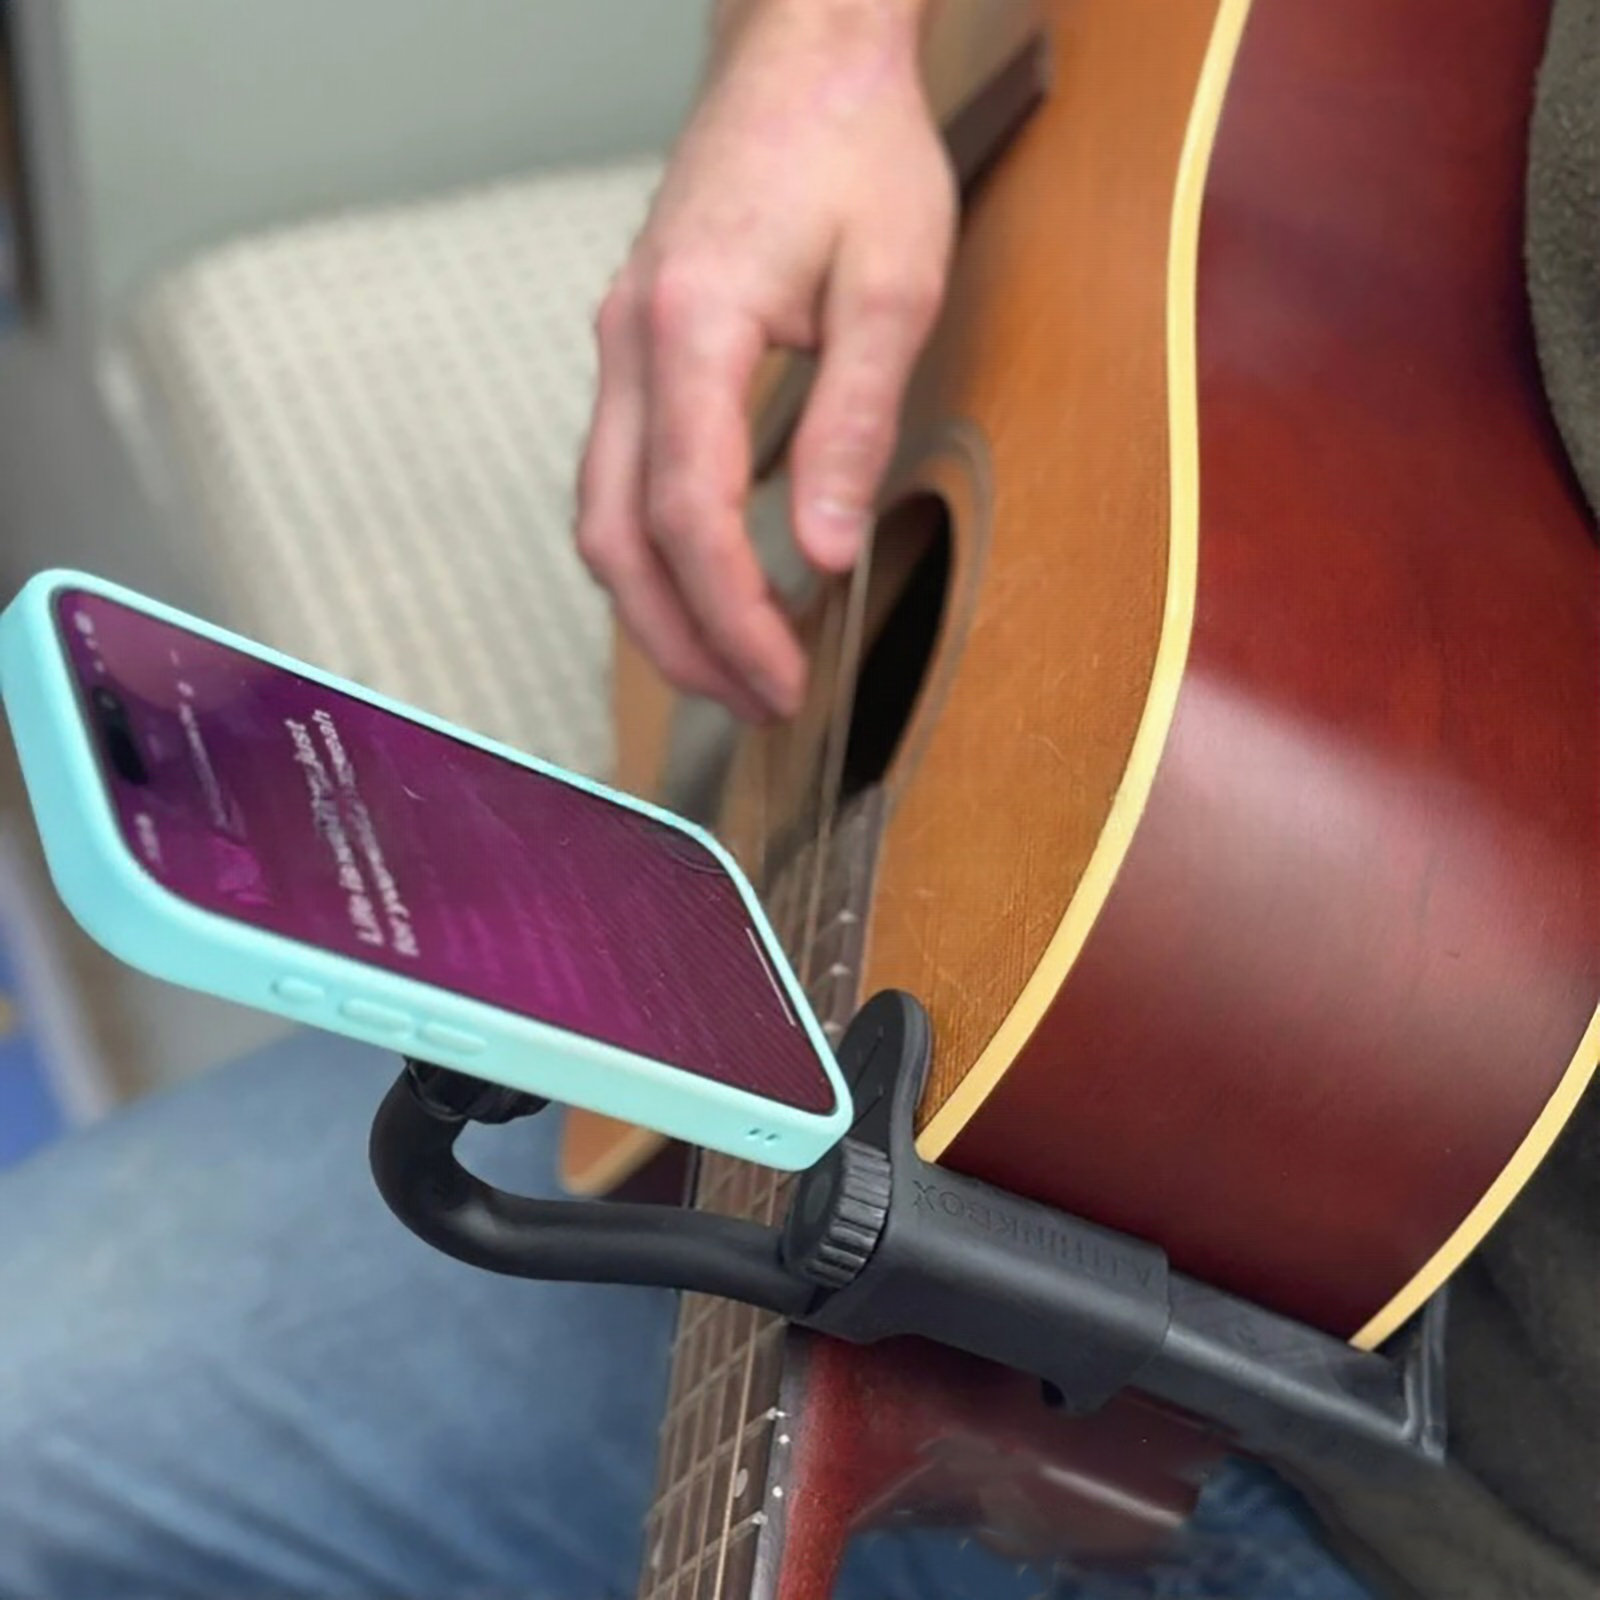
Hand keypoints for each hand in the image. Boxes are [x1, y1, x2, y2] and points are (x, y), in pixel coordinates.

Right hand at [575, 0, 955, 720]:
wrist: (802, 58)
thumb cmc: (854, 149)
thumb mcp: (891, 286)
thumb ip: (853, 423)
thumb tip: (825, 549)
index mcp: (691, 327)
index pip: (689, 516)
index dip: (732, 618)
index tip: (781, 681)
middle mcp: (631, 345)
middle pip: (615, 539)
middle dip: (680, 640)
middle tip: (754, 701)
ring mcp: (619, 348)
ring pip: (600, 517)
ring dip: (657, 607)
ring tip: (732, 664)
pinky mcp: (634, 352)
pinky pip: (617, 478)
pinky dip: (654, 553)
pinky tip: (708, 583)